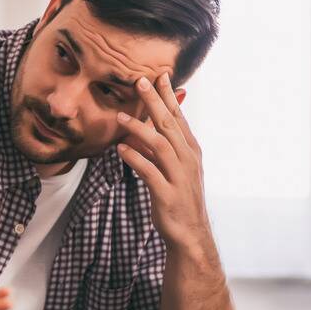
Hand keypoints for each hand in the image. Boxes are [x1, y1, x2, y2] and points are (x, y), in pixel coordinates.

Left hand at [115, 73, 215, 260]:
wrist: (190, 233)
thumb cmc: (179, 198)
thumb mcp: (173, 169)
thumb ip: (158, 149)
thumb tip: (138, 131)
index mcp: (190, 150)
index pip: (179, 117)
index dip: (169, 96)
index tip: (159, 75)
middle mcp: (187, 159)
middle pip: (169, 124)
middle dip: (155, 101)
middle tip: (140, 80)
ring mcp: (179, 176)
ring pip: (160, 145)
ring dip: (140, 128)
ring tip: (120, 116)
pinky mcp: (167, 194)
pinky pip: (149, 172)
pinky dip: (135, 158)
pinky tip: (120, 149)